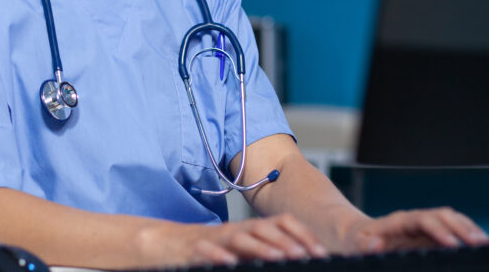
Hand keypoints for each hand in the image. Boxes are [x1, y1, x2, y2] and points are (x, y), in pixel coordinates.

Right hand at [139, 214, 328, 265]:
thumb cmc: (210, 252)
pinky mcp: (196, 249)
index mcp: (250, 230)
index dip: (302, 235)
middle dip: (287, 241)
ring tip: (279, 257)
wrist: (167, 245)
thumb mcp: (242, 251)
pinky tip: (231, 263)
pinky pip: (209, 250)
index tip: (321, 251)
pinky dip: (221, 256)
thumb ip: (264, 252)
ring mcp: (216, 238)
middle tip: (307, 255)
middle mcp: (236, 230)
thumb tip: (297, 258)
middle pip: (264, 228)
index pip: (281, 223)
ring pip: (241, 237)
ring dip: (261, 246)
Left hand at [342, 208, 488, 253]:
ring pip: (449, 221)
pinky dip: (465, 235)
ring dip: (468, 229)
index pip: (422, 220)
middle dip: (461, 227)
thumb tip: (375, 243)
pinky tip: (478, 246)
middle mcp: (412, 221)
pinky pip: (450, 232)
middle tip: (481, 242)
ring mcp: (421, 229)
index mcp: (396, 222)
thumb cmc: (352, 242)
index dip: (438, 230)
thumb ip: (362, 245)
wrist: (350, 234)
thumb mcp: (351, 244)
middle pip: (441, 216)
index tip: (453, 244)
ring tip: (486, 243)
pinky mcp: (426, 238)